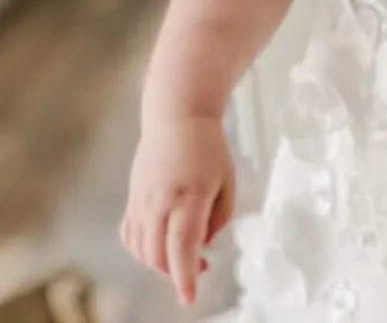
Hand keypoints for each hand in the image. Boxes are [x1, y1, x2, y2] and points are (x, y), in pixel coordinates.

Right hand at [120, 116, 235, 304]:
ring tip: (185, 254)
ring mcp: (141, 202)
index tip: (189, 297)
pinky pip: (131, 237)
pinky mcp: (132, 200)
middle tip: (201, 267)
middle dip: (177, 273)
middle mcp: (159, 203)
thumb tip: (203, 246)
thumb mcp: (228, 180)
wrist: (177, 118)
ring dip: (160, 263)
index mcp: (189, 197)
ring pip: (142, 251)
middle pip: (158, 257)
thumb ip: (219, 218)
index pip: (182, 248)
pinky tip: (161, 245)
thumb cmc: (209, 149)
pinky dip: (143, 250)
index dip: (185, 276)